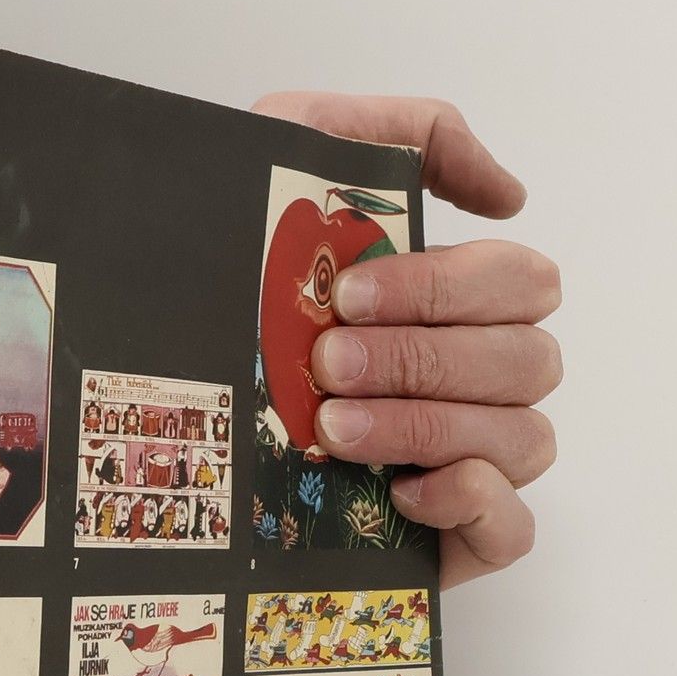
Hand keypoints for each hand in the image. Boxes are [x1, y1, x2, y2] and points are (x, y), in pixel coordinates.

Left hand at [252, 93, 560, 585]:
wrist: (148, 405)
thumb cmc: (226, 281)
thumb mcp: (292, 158)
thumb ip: (408, 135)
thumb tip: (511, 192)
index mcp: (454, 305)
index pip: (521, 283)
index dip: (448, 288)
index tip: (350, 297)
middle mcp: (475, 382)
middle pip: (528, 359)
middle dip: (422, 359)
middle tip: (326, 366)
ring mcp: (473, 463)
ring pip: (525, 437)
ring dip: (427, 425)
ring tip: (331, 430)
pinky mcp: (455, 540)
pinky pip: (512, 526)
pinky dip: (468, 500)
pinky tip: (396, 491)